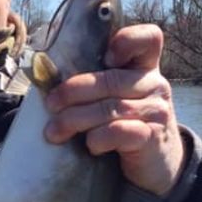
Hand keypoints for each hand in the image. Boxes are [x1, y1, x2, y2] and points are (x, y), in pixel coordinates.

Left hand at [44, 22, 185, 195]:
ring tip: (54, 132)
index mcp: (144, 66)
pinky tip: (90, 146)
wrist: (153, 163)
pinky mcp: (152, 137)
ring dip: (75, 119)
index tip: (105, 58)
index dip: (127, 41)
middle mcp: (154, 84)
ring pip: (110, 108)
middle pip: (111, 80)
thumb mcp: (112, 97)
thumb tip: (44, 77)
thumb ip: (93, 83)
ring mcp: (157, 110)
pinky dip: (97, 139)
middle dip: (73, 92)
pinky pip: (118, 132)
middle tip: (50, 105)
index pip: (148, 38)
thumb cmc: (123, 122)